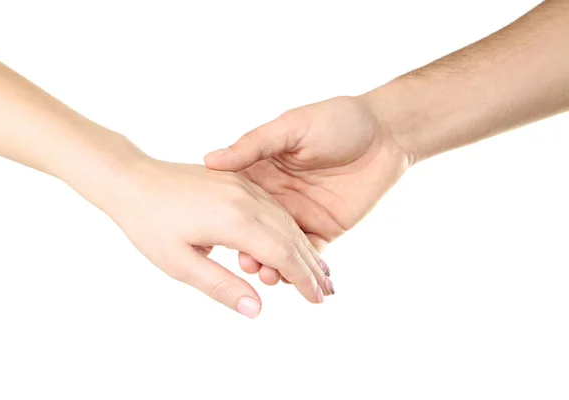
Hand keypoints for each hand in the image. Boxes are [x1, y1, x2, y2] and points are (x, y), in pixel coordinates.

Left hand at [97, 157, 327, 317]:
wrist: (132, 179)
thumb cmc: (149, 224)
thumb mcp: (179, 263)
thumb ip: (221, 286)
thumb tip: (256, 310)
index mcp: (235, 220)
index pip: (282, 255)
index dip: (302, 279)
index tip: (317, 301)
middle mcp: (247, 198)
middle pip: (291, 236)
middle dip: (311, 266)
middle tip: (327, 292)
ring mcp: (244, 185)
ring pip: (285, 219)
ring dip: (303, 246)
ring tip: (317, 272)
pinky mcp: (238, 179)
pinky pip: (272, 206)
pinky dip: (287, 228)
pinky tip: (291, 241)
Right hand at [205, 95, 408, 281]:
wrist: (385, 133)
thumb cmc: (336, 119)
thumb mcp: (291, 127)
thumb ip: (254, 145)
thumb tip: (211, 160)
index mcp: (262, 172)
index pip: (236, 201)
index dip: (225, 220)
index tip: (216, 235)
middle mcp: (276, 197)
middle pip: (255, 231)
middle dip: (249, 250)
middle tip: (246, 264)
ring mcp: (300, 215)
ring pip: (279, 248)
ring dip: (271, 264)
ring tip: (268, 276)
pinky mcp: (324, 229)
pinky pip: (308, 253)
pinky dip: (299, 269)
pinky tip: (291, 280)